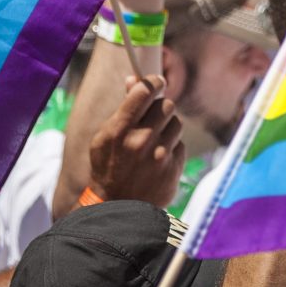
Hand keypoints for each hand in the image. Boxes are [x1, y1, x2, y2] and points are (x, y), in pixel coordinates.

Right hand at [89, 74, 185, 205]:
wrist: (116, 207)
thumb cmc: (108, 167)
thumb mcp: (105, 137)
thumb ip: (123, 108)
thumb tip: (135, 79)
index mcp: (119, 131)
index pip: (144, 92)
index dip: (153, 82)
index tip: (157, 81)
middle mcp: (141, 142)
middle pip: (166, 105)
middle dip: (161, 107)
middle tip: (154, 115)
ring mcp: (159, 157)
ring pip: (177, 123)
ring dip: (168, 127)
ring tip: (154, 140)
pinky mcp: (173, 169)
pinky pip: (180, 145)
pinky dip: (172, 148)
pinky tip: (158, 159)